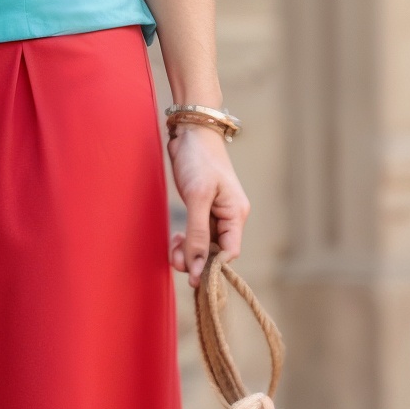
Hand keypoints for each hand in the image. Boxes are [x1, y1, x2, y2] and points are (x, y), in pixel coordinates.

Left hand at [167, 125, 247, 283]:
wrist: (190, 131)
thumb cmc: (198, 159)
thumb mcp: (197, 197)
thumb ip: (198, 233)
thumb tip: (198, 267)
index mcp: (236, 214)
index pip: (230, 253)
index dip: (211, 267)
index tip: (192, 277)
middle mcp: (230, 216)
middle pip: (216, 252)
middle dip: (196, 259)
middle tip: (174, 260)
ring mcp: (216, 213)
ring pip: (205, 244)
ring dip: (189, 251)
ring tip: (173, 247)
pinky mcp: (203, 208)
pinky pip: (198, 234)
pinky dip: (187, 240)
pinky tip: (176, 238)